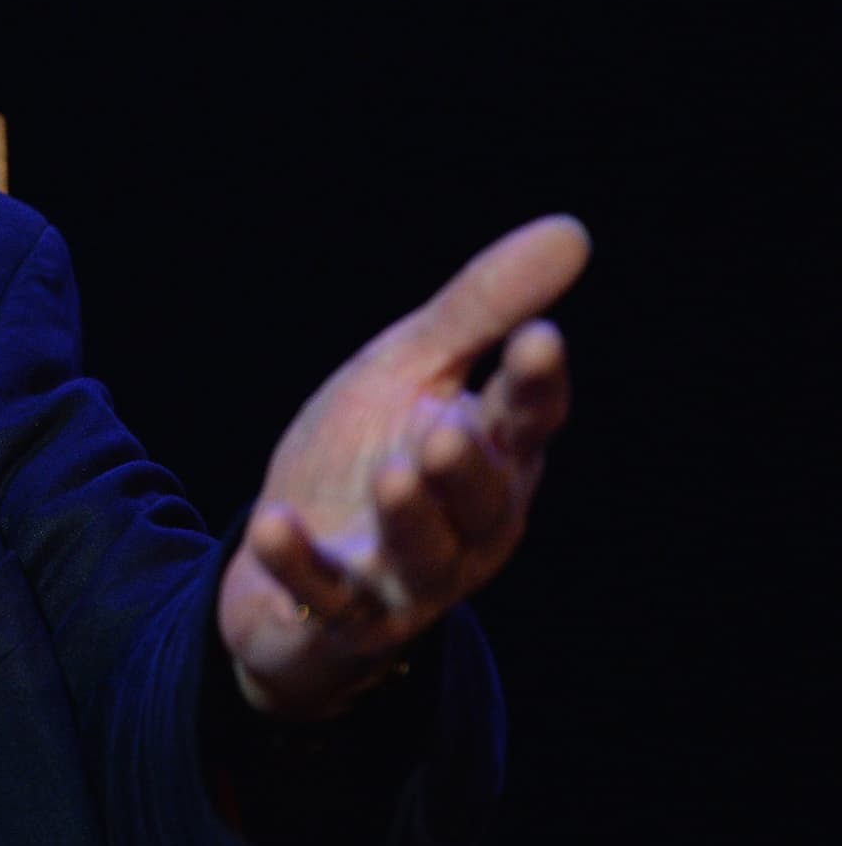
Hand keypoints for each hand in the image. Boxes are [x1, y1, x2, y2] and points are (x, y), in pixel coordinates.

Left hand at [219, 216, 588, 718]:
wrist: (282, 557)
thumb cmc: (364, 454)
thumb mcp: (409, 370)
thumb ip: (479, 311)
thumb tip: (570, 230)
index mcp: (493, 459)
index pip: (527, 422)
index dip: (535, 385)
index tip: (539, 338)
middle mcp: (464, 527)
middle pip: (483, 502)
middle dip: (469, 470)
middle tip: (449, 431)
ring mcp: (405, 579)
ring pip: (421, 558)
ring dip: (409, 520)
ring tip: (394, 474)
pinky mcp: (341, 615)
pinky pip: (326, 596)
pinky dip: (300, 563)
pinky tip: (273, 523)